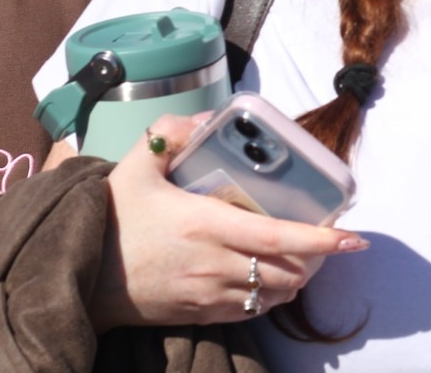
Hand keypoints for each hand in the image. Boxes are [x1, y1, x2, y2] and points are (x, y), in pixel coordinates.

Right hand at [90, 113, 366, 331]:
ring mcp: (209, 295)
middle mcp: (215, 265)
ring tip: (304, 256)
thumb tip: (203, 117)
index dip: (323, 240)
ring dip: (297, 278)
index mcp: (208, 226)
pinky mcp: (199, 314)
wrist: (76, 278)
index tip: (354, 236)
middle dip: (317, 258)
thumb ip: (168, 133)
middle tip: (327, 238)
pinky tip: (270, 277)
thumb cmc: (109, 221)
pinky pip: (250, 312)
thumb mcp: (133, 167)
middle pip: (288, 271)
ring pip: (274, 295)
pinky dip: (270, 296)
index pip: (280, 238)